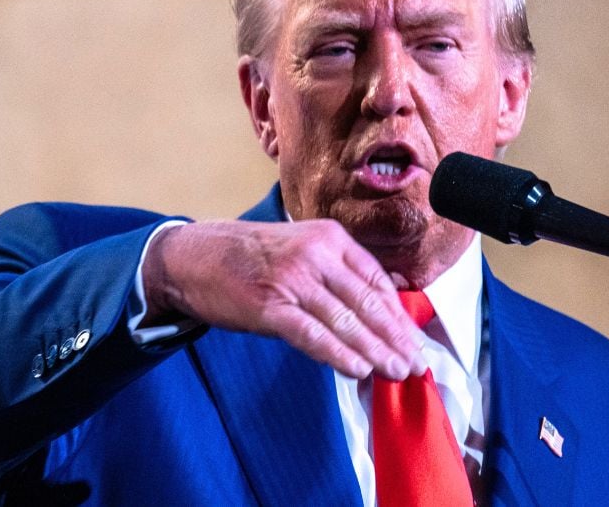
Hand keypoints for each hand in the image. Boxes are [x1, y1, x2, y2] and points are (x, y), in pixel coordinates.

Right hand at [141, 219, 427, 379]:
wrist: (193, 256)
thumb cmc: (249, 257)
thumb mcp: (300, 246)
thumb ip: (339, 268)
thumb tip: (385, 295)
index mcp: (327, 238)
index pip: (375, 280)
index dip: (399, 314)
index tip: (414, 340)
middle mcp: (314, 254)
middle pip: (367, 303)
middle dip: (395, 338)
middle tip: (415, 363)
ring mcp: (291, 279)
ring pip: (345, 321)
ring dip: (375, 351)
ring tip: (395, 372)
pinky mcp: (269, 306)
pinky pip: (313, 335)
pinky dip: (339, 355)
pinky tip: (358, 370)